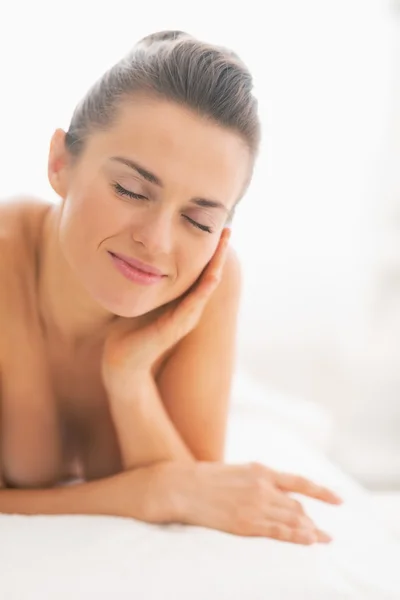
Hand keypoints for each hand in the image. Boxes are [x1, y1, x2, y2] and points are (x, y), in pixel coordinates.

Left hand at [102, 228, 230, 391]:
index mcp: (181, 301)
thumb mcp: (143, 298)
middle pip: (209, 274)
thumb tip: (142, 257)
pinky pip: (195, 302)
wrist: (121, 360)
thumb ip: (148, 282)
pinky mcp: (176, 326)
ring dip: (217, 263)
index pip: (199, 271)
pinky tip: (213, 273)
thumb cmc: (129, 330)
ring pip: (207, 285)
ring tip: (224, 243)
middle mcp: (189, 309)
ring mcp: (185, 318)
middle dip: (218, 252)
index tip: (213, 229)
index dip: (208, 251)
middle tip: (227, 228)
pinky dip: (205, 287)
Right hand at [166, 461, 341, 543]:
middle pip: (297, 506)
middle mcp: (263, 487)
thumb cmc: (207, 479)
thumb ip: (258, 480)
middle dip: (312, 520)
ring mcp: (255, 505)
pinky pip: (279, 532)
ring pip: (292, 519)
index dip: (322, 492)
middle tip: (323, 533)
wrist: (183, 486)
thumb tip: (274, 491)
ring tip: (321, 539)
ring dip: (309, 530)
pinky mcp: (246, 523)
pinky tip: (308, 541)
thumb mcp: (238, 471)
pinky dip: (297, 537)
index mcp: (261, 471)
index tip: (339, 501)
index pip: (299, 482)